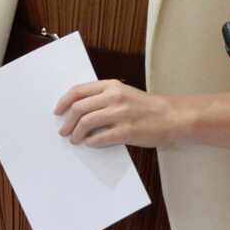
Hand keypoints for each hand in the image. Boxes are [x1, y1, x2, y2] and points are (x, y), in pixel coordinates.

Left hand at [54, 80, 187, 148]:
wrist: (172, 116)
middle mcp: (114, 97)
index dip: (64, 101)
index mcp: (111, 86)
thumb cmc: (146, 106)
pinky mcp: (127, 131)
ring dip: (76, 133)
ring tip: (75, 139)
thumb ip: (103, 97)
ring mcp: (120, 114)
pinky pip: (100, 138)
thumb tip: (78, 110)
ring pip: (86, 123)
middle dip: (67, 121)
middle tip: (63, 130)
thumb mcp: (124, 93)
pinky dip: (91, 142)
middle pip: (79, 108)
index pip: (78, 91)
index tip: (57, 111)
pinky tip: (90, 144)